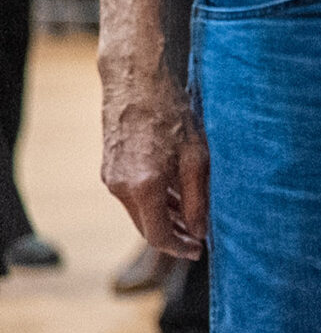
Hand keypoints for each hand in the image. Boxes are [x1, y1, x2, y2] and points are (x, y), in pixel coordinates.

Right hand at [99, 58, 207, 257]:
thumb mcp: (197, 159)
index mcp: (143, 188)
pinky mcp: (109, 168)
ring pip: (139, 211)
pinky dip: (153, 201)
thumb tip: (200, 230)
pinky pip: (132, 195)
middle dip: (174, 235)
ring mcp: (111, 178)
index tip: (199, 250)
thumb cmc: (173, 115)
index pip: (158, 236)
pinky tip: (174, 194)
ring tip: (192, 216)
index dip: (180, 248)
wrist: (138, 82)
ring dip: (164, 218)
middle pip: (147, 227)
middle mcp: (121, 188)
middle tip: (200, 235)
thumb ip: (197, 199)